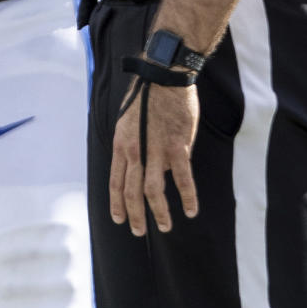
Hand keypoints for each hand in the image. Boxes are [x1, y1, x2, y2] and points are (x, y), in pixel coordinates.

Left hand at [109, 80, 199, 235]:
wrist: (164, 76)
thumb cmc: (147, 95)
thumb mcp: (128, 120)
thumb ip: (133, 144)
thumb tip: (142, 162)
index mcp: (121, 144)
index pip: (115, 181)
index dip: (116, 203)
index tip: (119, 219)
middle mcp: (136, 150)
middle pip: (131, 191)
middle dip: (135, 215)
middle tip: (139, 231)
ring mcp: (156, 150)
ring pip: (153, 190)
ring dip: (159, 212)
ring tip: (165, 227)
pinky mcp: (178, 146)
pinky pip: (183, 178)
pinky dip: (188, 197)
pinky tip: (191, 210)